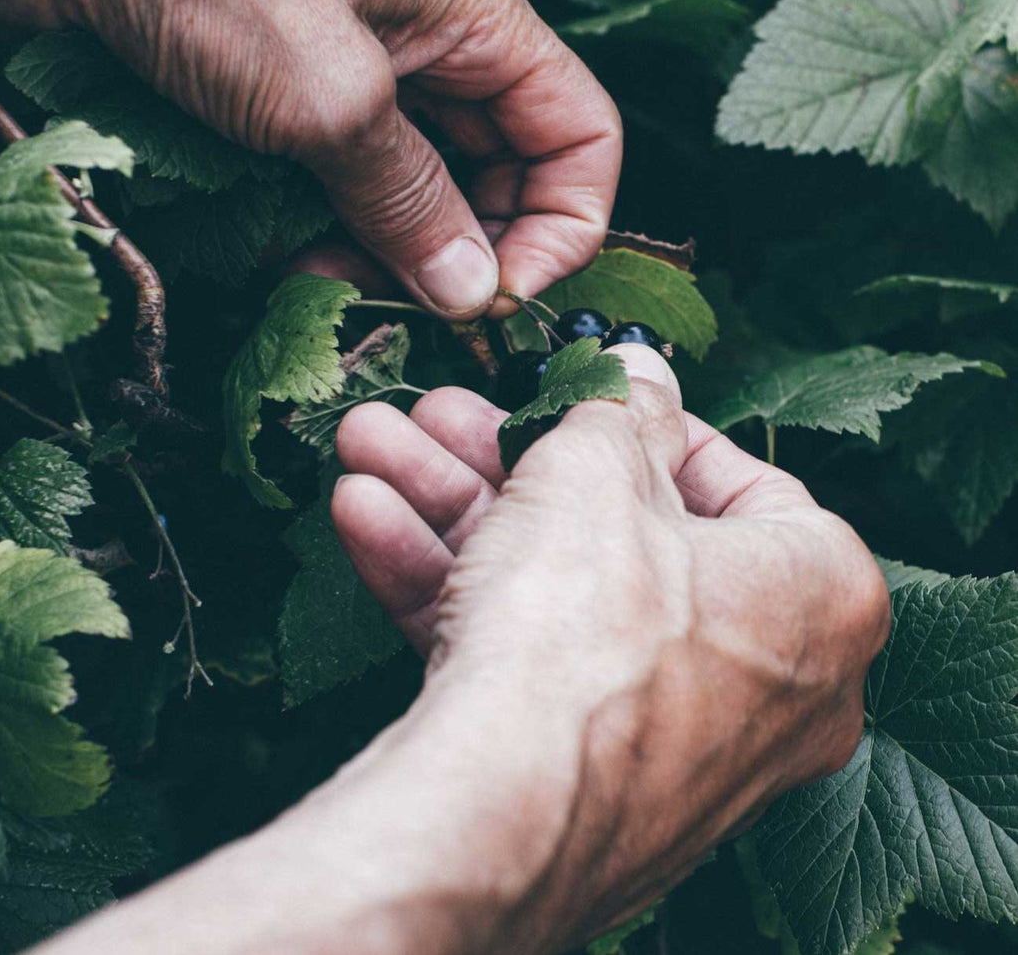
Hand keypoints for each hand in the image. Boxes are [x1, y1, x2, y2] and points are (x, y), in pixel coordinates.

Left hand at [0, 0, 620, 317]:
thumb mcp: (324, 90)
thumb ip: (408, 197)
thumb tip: (469, 288)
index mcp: (471, 11)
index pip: (577, 131)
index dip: (561, 223)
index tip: (499, 295)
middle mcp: (427, 44)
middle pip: (500, 173)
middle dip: (463, 251)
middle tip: (409, 304)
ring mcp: (357, 75)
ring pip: (417, 192)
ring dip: (386, 255)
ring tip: (328, 282)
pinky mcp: (291, 103)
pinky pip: (343, 190)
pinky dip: (327, 237)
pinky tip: (285, 257)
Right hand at [28, 347, 888, 954]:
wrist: (504, 810)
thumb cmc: (587, 623)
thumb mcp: (599, 466)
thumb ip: (623, 407)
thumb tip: (641, 371)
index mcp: (816, 593)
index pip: (738, 482)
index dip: (644, 425)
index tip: (580, 399)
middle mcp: (763, 677)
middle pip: (616, 535)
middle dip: (503, 463)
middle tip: (440, 414)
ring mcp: (669, 736)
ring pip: (550, 592)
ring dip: (451, 512)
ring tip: (372, 446)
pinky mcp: (585, 776)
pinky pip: (521, 658)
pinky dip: (446, 587)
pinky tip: (365, 518)